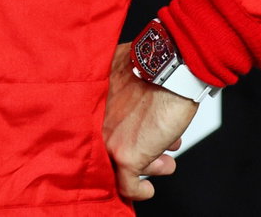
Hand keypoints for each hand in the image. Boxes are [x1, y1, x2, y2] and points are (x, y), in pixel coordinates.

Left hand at [103, 42, 195, 199]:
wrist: (169, 70)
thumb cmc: (152, 68)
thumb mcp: (123, 75)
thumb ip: (118, 90)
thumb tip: (130, 102)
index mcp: (92, 103)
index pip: (92, 131)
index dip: (114, 138)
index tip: (128, 141)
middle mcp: (96, 123)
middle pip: (111, 148)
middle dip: (139, 151)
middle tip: (155, 152)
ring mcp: (109, 140)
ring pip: (122, 165)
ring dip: (148, 164)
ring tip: (163, 159)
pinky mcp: (126, 156)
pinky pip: (128, 186)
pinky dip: (139, 191)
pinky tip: (146, 190)